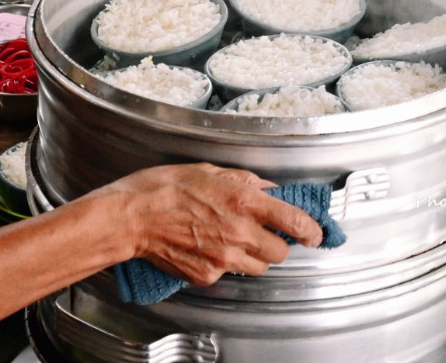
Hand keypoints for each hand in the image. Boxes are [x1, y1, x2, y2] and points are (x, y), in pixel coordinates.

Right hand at [102, 163, 322, 286]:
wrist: (131, 216)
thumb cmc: (163, 188)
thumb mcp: (208, 170)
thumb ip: (243, 180)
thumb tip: (267, 187)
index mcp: (243, 201)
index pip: (294, 221)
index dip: (311, 230)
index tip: (314, 233)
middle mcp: (238, 232)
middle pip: (279, 253)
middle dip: (275, 244)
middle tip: (261, 233)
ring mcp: (223, 257)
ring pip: (258, 268)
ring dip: (253, 257)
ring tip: (231, 240)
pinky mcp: (207, 275)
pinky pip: (227, 274)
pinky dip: (223, 263)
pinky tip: (205, 246)